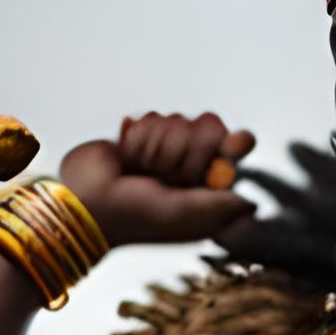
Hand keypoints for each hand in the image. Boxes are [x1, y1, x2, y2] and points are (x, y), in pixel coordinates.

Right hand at [59, 112, 255, 245]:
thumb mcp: (181, 216)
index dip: (237, 143)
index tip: (238, 141)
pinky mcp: (146, 135)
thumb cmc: (134, 217)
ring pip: (180, 120)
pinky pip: (155, 117)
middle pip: (211, 127)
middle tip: (168, 174)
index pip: (236, 154)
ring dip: (158, 146)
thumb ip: (218, 207)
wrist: (84, 202)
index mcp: (209, 191)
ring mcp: (169, 150)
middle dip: (185, 149)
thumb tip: (251, 205)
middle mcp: (193, 168)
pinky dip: (140, 137)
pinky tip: (128, 158)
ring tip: (142, 170)